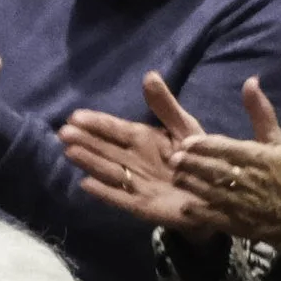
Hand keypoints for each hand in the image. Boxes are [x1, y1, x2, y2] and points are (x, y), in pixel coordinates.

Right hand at [58, 98, 213, 234]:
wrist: (216, 192)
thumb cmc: (198, 157)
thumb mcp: (184, 127)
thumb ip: (165, 106)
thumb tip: (148, 75)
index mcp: (142, 139)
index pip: (114, 129)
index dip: (96, 122)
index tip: (75, 116)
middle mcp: (133, 160)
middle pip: (105, 149)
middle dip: (85, 141)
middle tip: (63, 133)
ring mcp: (136, 183)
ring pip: (108, 170)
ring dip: (90, 162)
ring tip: (70, 152)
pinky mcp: (142, 205)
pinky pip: (121, 198)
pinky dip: (105, 192)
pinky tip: (86, 184)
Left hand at [167, 76, 280, 247]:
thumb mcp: (277, 142)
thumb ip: (260, 112)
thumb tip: (250, 81)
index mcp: (257, 158)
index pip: (226, 149)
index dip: (204, 146)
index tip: (185, 142)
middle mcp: (248, 179)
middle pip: (214, 170)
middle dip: (192, 164)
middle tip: (173, 158)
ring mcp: (242, 203)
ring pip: (211, 192)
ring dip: (192, 185)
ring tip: (176, 177)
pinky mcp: (238, 223)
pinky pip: (215, 217)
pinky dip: (200, 212)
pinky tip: (186, 206)